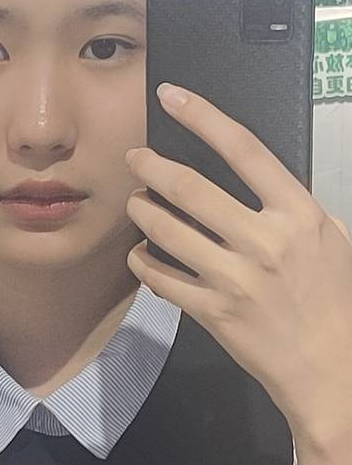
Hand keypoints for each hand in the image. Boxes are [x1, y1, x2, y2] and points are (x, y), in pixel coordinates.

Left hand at [124, 82, 351, 441]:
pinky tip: (140, 253)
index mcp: (297, 216)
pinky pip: (161, 279)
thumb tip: (254, 177)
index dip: (203, 117)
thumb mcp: (330, 239)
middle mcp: (264, 242)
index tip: (173, 97)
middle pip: (191, 188)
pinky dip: (143, 262)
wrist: (328, 367)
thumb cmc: (331, 300)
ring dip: (141, 210)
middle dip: (151, 166)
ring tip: (135, 202)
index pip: (244, 150)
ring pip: (167, 231)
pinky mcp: (212, 312)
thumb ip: (292, 207)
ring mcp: (235, 279)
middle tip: (135, 157)